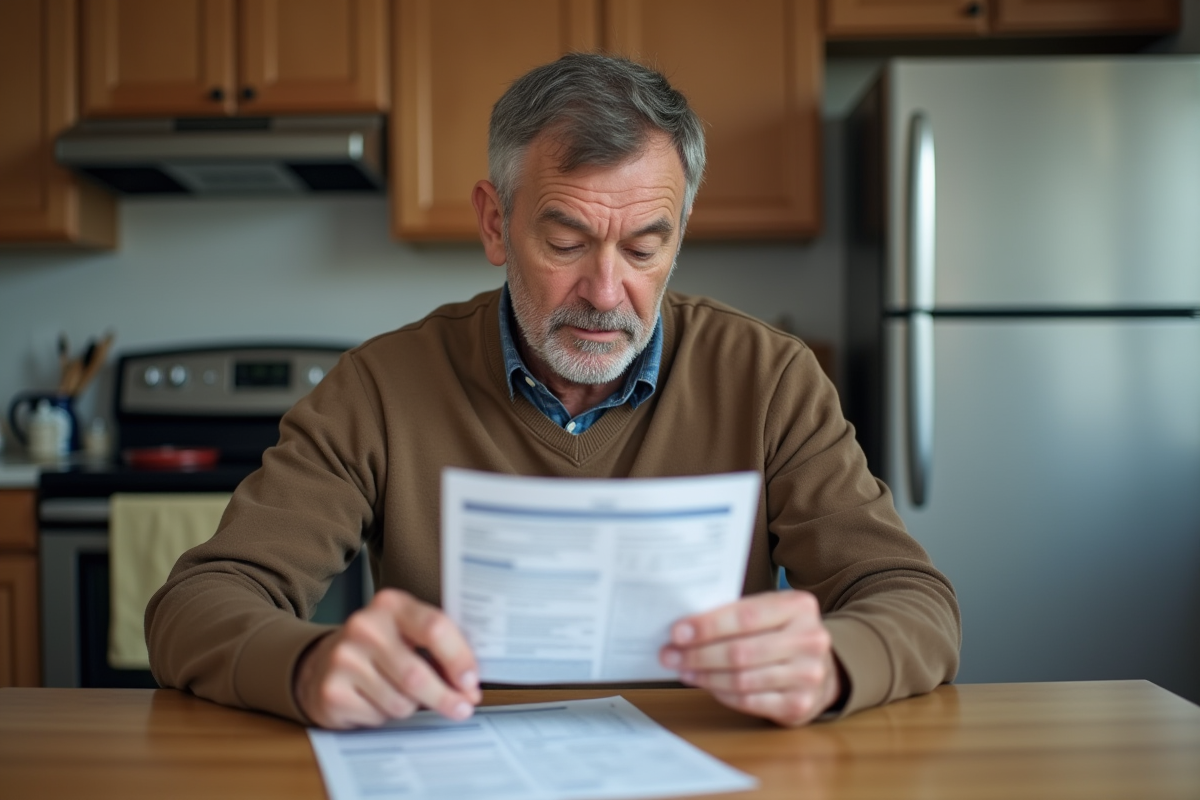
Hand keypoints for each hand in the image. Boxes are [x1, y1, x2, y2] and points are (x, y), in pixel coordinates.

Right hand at [293, 588, 480, 728]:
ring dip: (412, 707)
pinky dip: (386, 716)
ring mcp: (344, 659)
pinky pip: (378, 716)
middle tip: (462, 708)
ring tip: (402, 695)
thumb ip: (439, 649)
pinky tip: (376, 700)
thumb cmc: (379, 648)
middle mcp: (364, 626)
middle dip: (445, 696)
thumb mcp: (408, 633)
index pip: (434, 628)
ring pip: (400, 701)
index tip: (471, 681)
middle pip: (417, 673)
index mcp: (391, 604)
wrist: (321, 663)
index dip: (459, 658)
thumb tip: (469, 685)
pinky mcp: (332, 691)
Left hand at [659, 590, 842, 726]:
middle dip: (698, 654)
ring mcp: (808, 675)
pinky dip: (722, 694)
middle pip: (740, 651)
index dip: (707, 626)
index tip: (677, 632)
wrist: (823, 669)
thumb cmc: (781, 635)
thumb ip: (735, 615)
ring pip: (742, 679)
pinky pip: (749, 701)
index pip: (745, 616)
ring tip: (682, 670)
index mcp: (799, 607)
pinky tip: (706, 685)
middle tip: (669, 655)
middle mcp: (809, 640)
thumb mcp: (769, 613)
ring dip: (705, 676)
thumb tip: (684, 628)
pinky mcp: (800, 705)